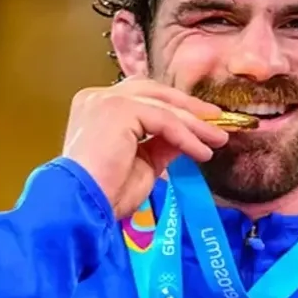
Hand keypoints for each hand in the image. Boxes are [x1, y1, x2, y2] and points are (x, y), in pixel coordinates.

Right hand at [62, 76, 228, 218]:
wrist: (81, 205)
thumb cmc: (104, 193)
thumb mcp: (142, 164)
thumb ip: (161, 144)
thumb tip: (187, 136)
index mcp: (96, 107)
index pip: (142, 97)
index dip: (173, 108)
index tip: (201, 123)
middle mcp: (98, 97)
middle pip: (153, 92)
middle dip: (188, 107)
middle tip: (216, 122)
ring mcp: (106, 100)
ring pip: (162, 106)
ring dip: (194, 124)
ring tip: (216, 140)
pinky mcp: (118, 109)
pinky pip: (163, 119)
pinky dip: (186, 135)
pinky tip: (201, 151)